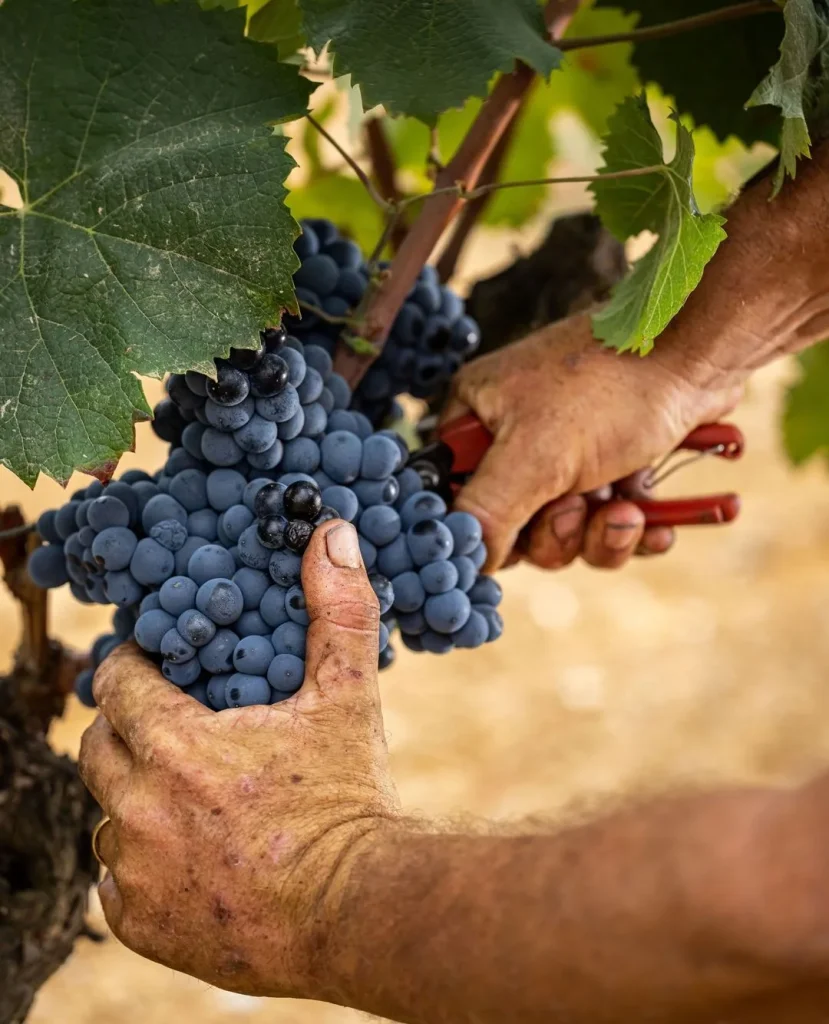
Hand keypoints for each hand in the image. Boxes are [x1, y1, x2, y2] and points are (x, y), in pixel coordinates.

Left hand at [78, 520, 397, 997]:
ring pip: (108, 813)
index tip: (158, 667)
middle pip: (99, 746)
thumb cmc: (350, 799)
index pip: (116, 684)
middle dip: (129, 728)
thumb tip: (332, 532)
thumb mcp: (349, 696)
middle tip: (175, 725)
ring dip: (138, 796)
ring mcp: (137, 871)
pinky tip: (193, 851)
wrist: (360, 909)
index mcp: (178, 746)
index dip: (134, 668)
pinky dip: (144, 859)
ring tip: (191, 793)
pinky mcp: (143, 922)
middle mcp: (141, 809)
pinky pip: (116, 878)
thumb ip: (337, 610)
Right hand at [444, 313, 742, 570]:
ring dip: (599, 534)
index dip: (485, 530)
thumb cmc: (612, 385)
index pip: (457, 496)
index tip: (515, 543)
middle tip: (577, 509)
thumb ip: (487, 512)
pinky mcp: (618, 464)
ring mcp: (570, 452)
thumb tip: (467, 560)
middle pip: (516, 526)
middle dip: (556, 532)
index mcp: (479, 417)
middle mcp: (518, 435)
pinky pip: (610, 523)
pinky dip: (633, 530)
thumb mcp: (536, 455)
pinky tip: (656, 524)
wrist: (701, 350)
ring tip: (627, 510)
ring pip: (568, 531)